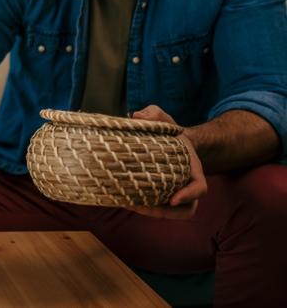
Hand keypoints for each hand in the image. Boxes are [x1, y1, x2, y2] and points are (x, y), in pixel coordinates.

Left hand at [127, 105, 206, 219]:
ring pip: (172, 213)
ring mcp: (178, 192)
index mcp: (193, 167)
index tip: (172, 199)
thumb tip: (136, 116)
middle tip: (142, 207)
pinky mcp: (164, 196)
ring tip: (131, 205)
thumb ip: (153, 113)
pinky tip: (127, 202)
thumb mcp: (161, 118)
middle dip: (166, 212)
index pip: (200, 187)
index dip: (189, 195)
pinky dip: (146, 209)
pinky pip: (160, 209)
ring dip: (153, 213)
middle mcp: (188, 184)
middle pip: (187, 209)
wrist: (166, 141)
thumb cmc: (166, 131)